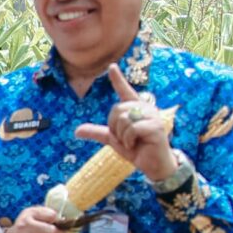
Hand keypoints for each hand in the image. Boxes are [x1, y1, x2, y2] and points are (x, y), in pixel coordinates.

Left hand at [74, 67, 179, 184]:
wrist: (153, 165)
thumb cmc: (136, 149)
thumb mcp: (113, 139)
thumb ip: (97, 133)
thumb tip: (76, 131)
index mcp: (135, 108)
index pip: (125, 91)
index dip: (118, 79)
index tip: (111, 67)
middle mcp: (145, 109)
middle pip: (116, 109)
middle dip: (114, 127)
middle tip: (125, 139)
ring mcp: (152, 116)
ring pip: (123, 118)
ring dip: (122, 136)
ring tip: (132, 142)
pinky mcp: (156, 126)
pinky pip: (131, 128)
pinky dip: (128, 140)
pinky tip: (136, 145)